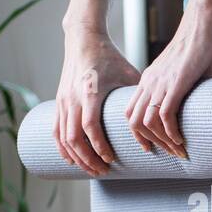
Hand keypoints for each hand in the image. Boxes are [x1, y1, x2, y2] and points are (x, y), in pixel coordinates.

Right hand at [54, 29, 141, 176]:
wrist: (83, 39)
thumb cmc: (109, 57)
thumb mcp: (127, 74)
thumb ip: (136, 96)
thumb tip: (156, 117)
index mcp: (91, 92)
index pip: (90, 126)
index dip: (99, 146)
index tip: (111, 159)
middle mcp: (73, 98)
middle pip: (74, 138)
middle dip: (88, 159)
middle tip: (103, 171)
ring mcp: (63, 101)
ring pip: (63, 138)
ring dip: (76, 157)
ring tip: (90, 169)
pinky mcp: (58, 102)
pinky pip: (55, 131)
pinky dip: (61, 148)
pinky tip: (70, 160)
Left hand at [125, 2, 211, 158]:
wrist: (204, 22)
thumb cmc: (200, 45)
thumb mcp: (185, 72)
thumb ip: (184, 89)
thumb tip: (195, 105)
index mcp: (149, 79)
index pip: (131, 112)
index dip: (138, 134)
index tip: (152, 146)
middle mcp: (149, 82)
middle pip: (134, 121)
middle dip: (148, 142)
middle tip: (167, 153)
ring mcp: (160, 82)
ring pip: (147, 122)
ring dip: (162, 141)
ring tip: (178, 150)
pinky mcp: (175, 83)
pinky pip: (164, 115)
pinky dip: (171, 132)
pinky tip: (181, 139)